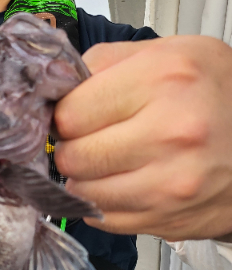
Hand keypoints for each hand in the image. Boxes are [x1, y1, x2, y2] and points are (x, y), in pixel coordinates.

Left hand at [53, 36, 231, 241]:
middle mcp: (171, 133)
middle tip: (91, 139)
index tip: (77, 113)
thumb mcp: (171, 52)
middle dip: (73, 148)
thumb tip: (55, 83)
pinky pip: (104, 217)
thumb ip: (105, 62)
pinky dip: (104, 202)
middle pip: (73, 156)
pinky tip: (125, 182)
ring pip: (83, 191)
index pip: (70, 113)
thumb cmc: (215, 93)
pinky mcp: (168, 218)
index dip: (65, 114)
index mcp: (164, 79)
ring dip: (86, 178)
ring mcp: (170, 183)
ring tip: (110, 161)